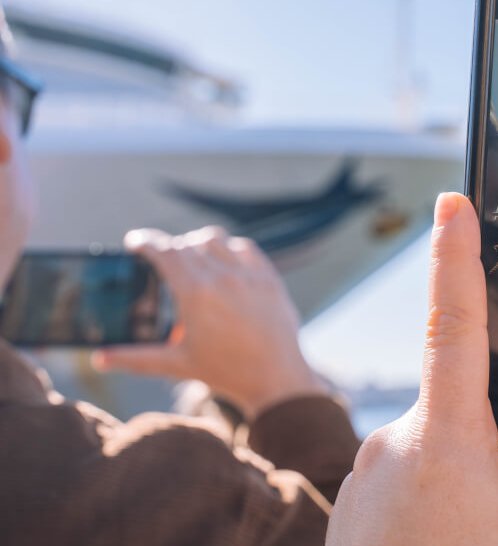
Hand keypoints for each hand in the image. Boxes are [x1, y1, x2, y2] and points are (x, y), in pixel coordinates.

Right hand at [92, 226, 324, 420]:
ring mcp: (249, 274)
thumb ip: (135, 358)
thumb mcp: (176, 364)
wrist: (277, 379)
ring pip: (215, 239)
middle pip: (186, 244)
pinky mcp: (269, 278)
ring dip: (197, 244)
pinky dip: (229, 249)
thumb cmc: (225, 372)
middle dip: (169, 248)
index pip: (163, 251)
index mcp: (196, 292)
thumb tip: (99, 359)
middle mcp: (222, 276)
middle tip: (160, 261)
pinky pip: (245, 248)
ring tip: (190, 260)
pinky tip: (223, 262)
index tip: (135, 242)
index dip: (146, 242)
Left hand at [326, 193, 497, 545]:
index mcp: (444, 440)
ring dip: (479, 476)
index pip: (454, 322)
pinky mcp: (360, 494)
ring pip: (445, 445)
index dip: (457, 256)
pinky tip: (458, 538)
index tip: (453, 201)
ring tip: (493, 534)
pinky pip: (414, 472)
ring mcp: (370, 468)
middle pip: (469, 406)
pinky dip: (446, 495)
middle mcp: (396, 441)